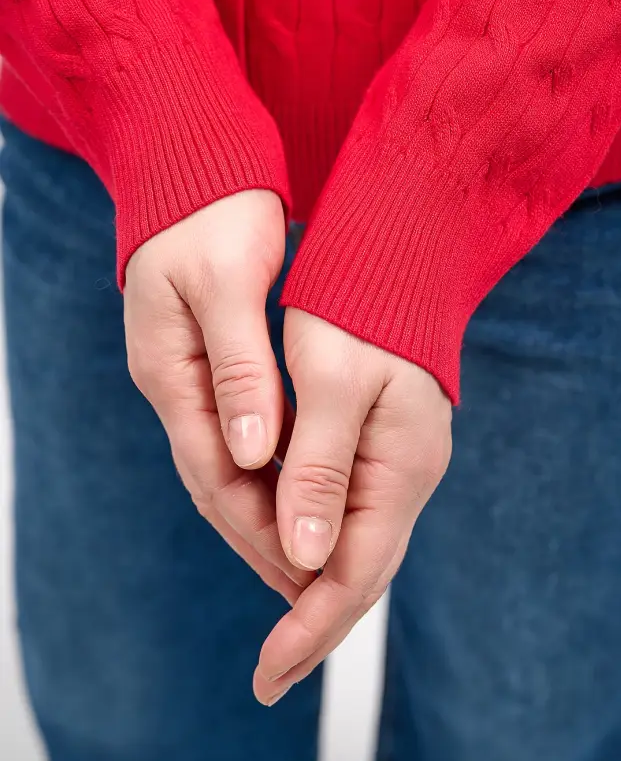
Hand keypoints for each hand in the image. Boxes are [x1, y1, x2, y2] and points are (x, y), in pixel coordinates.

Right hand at [124, 192, 312, 603]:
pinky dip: (267, 476)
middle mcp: (174, 386)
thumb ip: (241, 371)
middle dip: (262, 539)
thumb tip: (253, 454)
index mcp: (171, 373)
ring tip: (307, 564)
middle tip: (309, 594)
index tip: (303, 575)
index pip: (215, 473)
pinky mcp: (210, 366)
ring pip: (227, 468)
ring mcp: (188, 378)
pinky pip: (237, 439)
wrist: (194, 166)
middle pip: (217, 484)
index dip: (260, 527)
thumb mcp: (227, 286)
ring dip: (265, 517)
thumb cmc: (212, 215)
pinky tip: (296, 493)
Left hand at [253, 309, 451, 703]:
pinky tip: (284, 554)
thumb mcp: (330, 381)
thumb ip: (319, 469)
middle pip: (359, 571)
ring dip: (308, 588)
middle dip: (311, 623)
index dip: (311, 625)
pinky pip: (345, 511)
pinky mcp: (376, 445)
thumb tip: (307, 557)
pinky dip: (311, 542)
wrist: (395, 254)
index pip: (356, 572)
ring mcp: (394, 461)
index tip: (270, 671)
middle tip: (270, 673)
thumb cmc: (360, 307)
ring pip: (349, 545)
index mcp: (399, 465)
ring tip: (274, 632)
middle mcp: (404, 474)